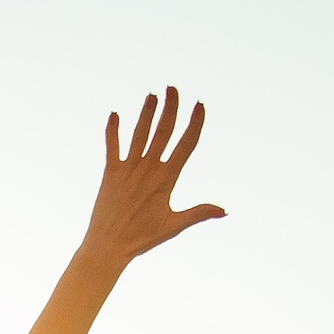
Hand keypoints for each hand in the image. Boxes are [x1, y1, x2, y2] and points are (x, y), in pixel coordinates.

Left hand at [81, 87, 223, 266]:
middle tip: (173, 87)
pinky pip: (112, 145)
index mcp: (166, 179)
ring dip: (146, 112)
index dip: (194, 123)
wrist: (109, 246)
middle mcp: (148, 169)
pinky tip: (114, 113)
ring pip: (139, 134)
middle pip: (163, 131)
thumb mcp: (174, 225)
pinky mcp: (110, 173)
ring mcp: (128, 169)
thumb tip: (224, 211)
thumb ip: (198, 213)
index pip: (185, 145)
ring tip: (152, 94)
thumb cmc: (142, 238)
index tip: (200, 105)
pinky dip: (112, 129)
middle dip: (170, 108)